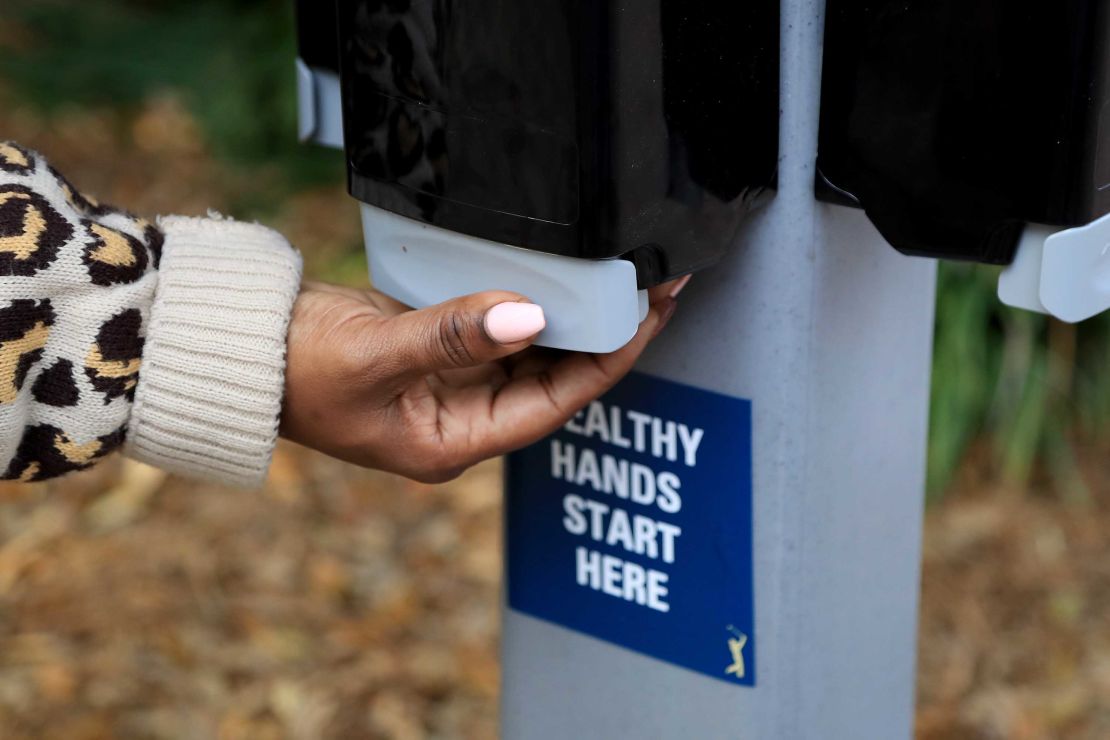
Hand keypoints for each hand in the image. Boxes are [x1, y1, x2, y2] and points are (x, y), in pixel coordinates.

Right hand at [279, 281, 679, 481]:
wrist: (241, 347)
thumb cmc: (294, 371)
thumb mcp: (375, 354)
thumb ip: (454, 336)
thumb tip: (531, 315)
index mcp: (452, 443)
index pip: (552, 404)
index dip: (607, 361)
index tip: (647, 319)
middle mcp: (460, 418)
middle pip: (552, 379)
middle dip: (602, 338)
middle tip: (651, 288)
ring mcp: (450, 382)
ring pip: (530, 351)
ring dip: (571, 319)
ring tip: (619, 279)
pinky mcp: (438, 348)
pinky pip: (499, 326)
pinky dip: (529, 304)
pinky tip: (560, 278)